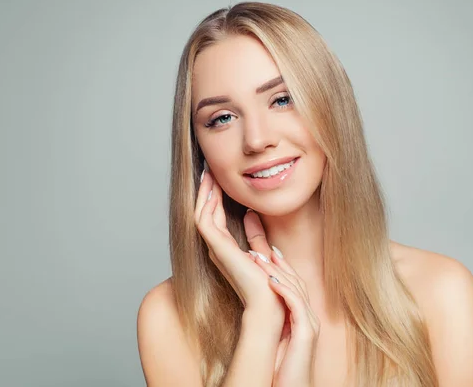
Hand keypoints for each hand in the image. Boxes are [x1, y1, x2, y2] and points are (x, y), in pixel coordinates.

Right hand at [194, 168, 284, 324]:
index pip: (216, 217)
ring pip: (202, 213)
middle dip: (207, 190)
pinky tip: (211, 190)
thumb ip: (256, 235)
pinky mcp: (218, 249)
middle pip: (206, 212)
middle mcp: (217, 248)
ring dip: (204, 193)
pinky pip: (205, 222)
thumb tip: (251, 214)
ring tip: (208, 174)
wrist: (270, 304)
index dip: (215, 197)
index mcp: (226, 249)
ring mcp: (216, 249)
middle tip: (208, 169)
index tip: (217, 178)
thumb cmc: (270, 284)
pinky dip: (206, 205)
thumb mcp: (263, 252)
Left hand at [250, 244, 320, 386]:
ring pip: (296, 289)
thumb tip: (259, 309)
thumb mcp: (278, 340)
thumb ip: (275, 323)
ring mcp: (310, 324)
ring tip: (260, 258)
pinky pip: (297, 305)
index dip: (280, 267)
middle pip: (296, 281)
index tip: (265, 252)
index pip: (292, 285)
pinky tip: (272, 279)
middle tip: (262, 249)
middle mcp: (308, 317)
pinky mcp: (307, 333)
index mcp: (302, 318)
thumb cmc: (283, 371)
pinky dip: (284, 290)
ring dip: (277, 271)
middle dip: (278, 262)